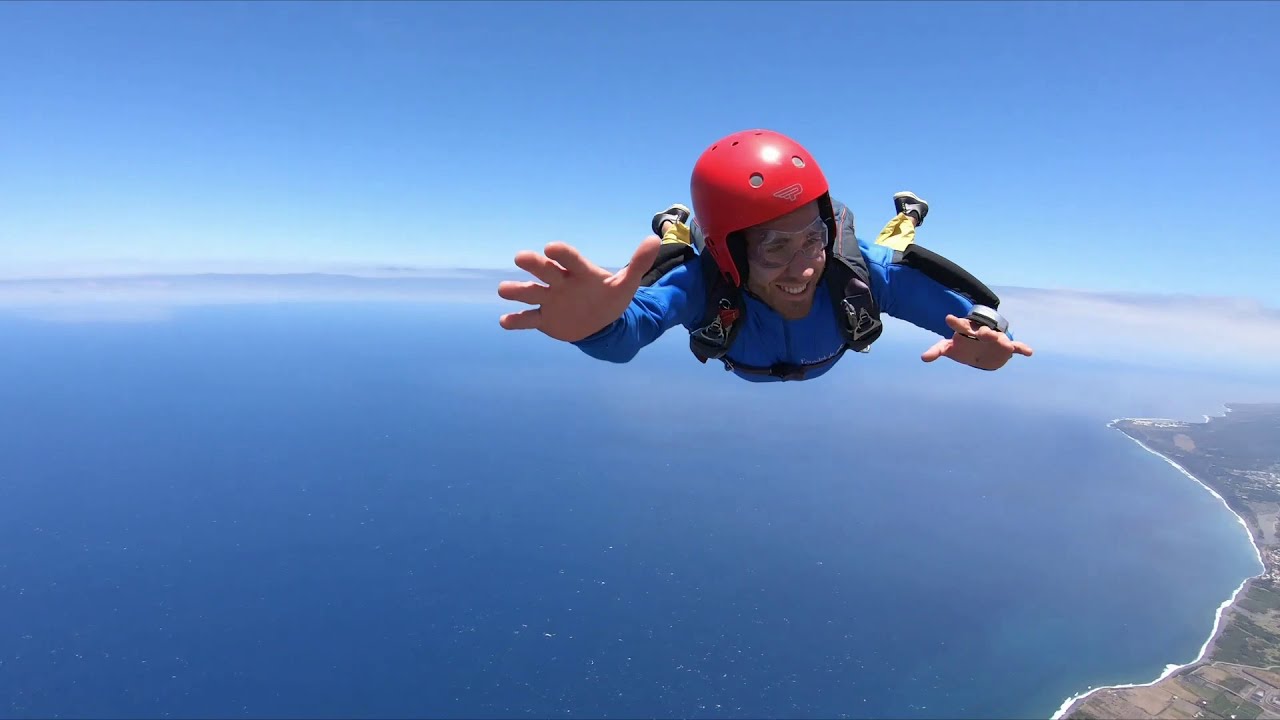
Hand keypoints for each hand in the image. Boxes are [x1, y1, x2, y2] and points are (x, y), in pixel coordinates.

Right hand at [498, 236, 661, 342]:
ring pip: (530, 293)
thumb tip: (653, 240)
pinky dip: (517, 321)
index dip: (561, 253)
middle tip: (521, 257)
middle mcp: (560, 282)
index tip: (551, 247)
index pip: (569, 259)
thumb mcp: (626, 284)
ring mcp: (550, 300)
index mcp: (579, 272)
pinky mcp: (544, 319)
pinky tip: (504, 321)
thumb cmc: (610, 298)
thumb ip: (638, 264)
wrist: (598, 322)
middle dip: (534, 264)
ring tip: (504, 290)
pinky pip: (529, 319)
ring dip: (517, 291)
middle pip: (545, 270)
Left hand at [921, 314, 1033, 370]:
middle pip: (982, 331)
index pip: (959, 326)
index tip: (948, 318)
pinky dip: (1023, 349)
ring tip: (1003, 341)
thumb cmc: (963, 346)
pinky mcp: (1006, 348)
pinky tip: (1029, 352)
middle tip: (981, 333)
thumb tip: (923, 358)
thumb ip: (937, 350)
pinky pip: (1016, 347)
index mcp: (967, 331)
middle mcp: (982, 333)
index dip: (954, 322)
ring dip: (1000, 339)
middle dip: (983, 331)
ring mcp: (995, 339)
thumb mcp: (949, 348)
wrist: (980, 351)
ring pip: (998, 338)